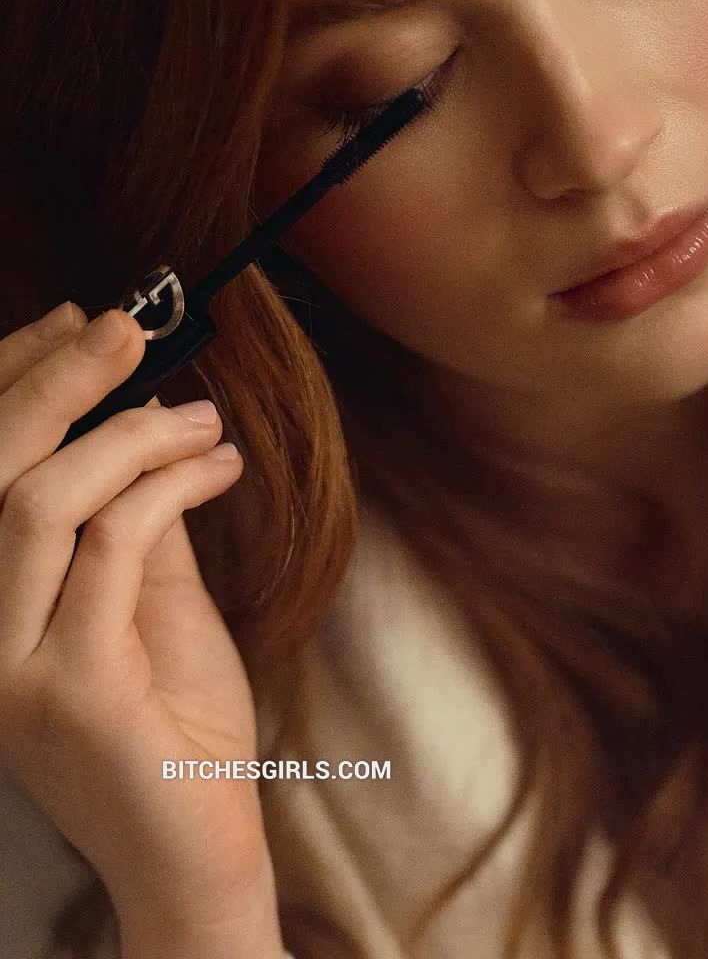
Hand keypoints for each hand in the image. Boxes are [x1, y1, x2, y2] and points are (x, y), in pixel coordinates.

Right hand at [0, 302, 278, 933]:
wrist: (197, 848)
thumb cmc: (176, 723)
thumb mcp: (148, 598)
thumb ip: (132, 517)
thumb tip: (140, 418)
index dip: (16, 383)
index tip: (78, 324)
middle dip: (57, 383)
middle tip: (130, 330)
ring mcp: (3, 668)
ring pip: (42, 499)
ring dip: (133, 436)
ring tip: (206, 421)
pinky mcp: (65, 688)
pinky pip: (115, 544)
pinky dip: (171, 486)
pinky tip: (221, 468)